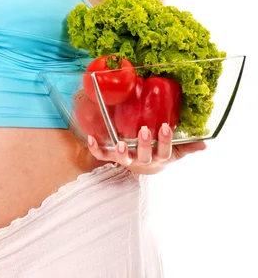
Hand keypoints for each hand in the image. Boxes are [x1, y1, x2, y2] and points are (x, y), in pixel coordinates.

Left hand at [87, 124, 206, 174]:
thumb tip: (205, 143)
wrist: (145, 170)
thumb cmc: (160, 155)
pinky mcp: (113, 157)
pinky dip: (95, 149)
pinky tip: (90, 138)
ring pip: (123, 160)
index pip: (164, 151)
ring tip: (120, 144)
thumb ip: (189, 147)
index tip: (166, 126)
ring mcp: (127, 160)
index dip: (165, 140)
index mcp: (159, 158)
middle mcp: (142, 161)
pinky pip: (102, 156)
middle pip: (144, 156)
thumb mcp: (176, 152)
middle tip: (144, 131)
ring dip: (121, 153)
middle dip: (144, 144)